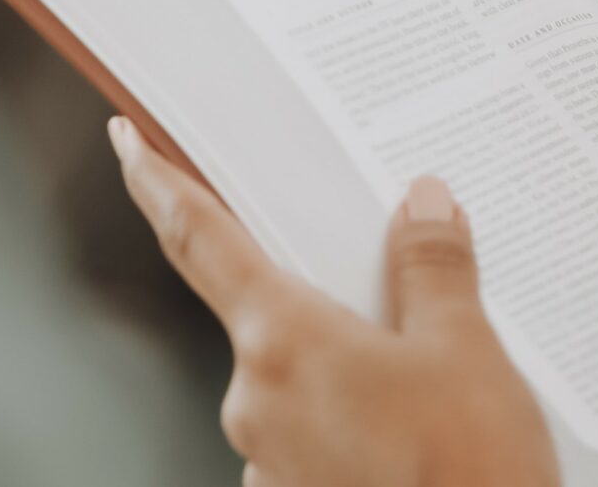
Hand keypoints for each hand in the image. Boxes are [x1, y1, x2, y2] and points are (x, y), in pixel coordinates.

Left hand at [109, 117, 557, 486]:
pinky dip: (351, 420)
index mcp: (283, 339)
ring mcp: (267, 460)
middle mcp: (255, 399)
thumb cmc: (469, 471)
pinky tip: (410, 432)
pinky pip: (312, 436)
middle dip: (317, 294)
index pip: (200, 239)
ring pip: (296, 381)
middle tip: (381, 284)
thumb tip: (423, 203)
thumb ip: (433, 268)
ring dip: (343, 367)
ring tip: (427, 383)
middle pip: (268, 314)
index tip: (128, 144)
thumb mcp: (467, 350)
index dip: (160, 184)